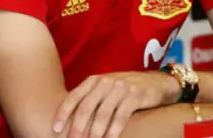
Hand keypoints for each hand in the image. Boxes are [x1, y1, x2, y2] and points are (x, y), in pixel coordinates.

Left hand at [53, 71, 177, 137]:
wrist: (156, 82)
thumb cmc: (125, 89)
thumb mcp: (105, 87)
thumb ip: (89, 97)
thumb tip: (68, 118)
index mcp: (94, 80)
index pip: (74, 96)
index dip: (63, 113)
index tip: (56, 128)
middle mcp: (106, 81)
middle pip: (86, 106)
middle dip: (77, 127)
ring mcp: (121, 87)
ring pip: (103, 113)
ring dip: (95, 132)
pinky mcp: (135, 95)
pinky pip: (121, 116)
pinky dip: (113, 130)